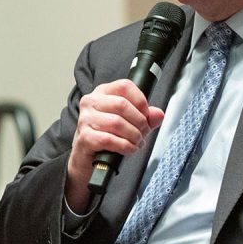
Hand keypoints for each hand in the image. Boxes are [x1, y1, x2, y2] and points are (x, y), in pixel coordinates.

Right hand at [65, 79, 163, 210]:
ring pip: (117, 123)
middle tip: (144, 132)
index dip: (140, 100)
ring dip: (134, 135)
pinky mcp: (85, 137)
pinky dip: (125, 146)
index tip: (146, 114)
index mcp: (103, 92)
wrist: (86, 157)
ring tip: (137, 142)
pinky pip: (110, 140)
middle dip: (139, 121)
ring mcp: (85, 119)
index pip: (125, 86)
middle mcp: (91, 102)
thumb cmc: (107, 135)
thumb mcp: (129, 122)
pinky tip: (129, 149)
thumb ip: (146, 117)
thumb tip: (158, 114)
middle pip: (122, 104)